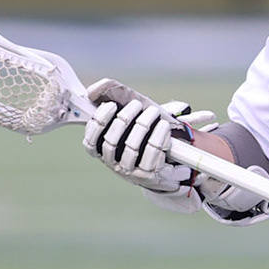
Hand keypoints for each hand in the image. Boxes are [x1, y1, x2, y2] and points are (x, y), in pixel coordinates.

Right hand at [81, 78, 215, 207]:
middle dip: (125, 118)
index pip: (90, 141)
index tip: (111, 105)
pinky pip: (151, 154)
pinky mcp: (149, 175)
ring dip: (143, 124)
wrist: (177, 149)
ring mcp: (130, 171)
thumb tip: (91, 92)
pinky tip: (163, 126)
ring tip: (153, 112)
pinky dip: (158, 136)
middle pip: (110, 141)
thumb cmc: (150, 127)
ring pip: (131, 147)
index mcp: (105, 149)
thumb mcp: (132, 107)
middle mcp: (114, 163)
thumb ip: (111, 93)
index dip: (98, 122)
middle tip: (137, 105)